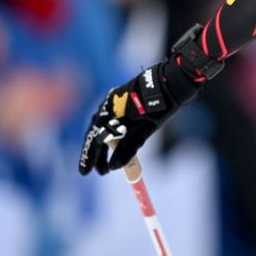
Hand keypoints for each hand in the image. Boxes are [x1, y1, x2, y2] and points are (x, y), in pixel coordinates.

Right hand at [78, 58, 199, 175]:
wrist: (171, 81)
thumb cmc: (157, 106)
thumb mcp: (143, 130)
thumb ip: (128, 148)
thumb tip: (114, 167)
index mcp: (108, 112)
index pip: (93, 139)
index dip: (89, 157)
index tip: (84, 173)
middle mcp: (108, 106)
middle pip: (98, 135)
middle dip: (98, 154)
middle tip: (101, 172)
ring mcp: (115, 102)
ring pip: (105, 128)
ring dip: (107, 146)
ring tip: (109, 164)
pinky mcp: (125, 100)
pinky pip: (113, 121)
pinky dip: (114, 136)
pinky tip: (118, 145)